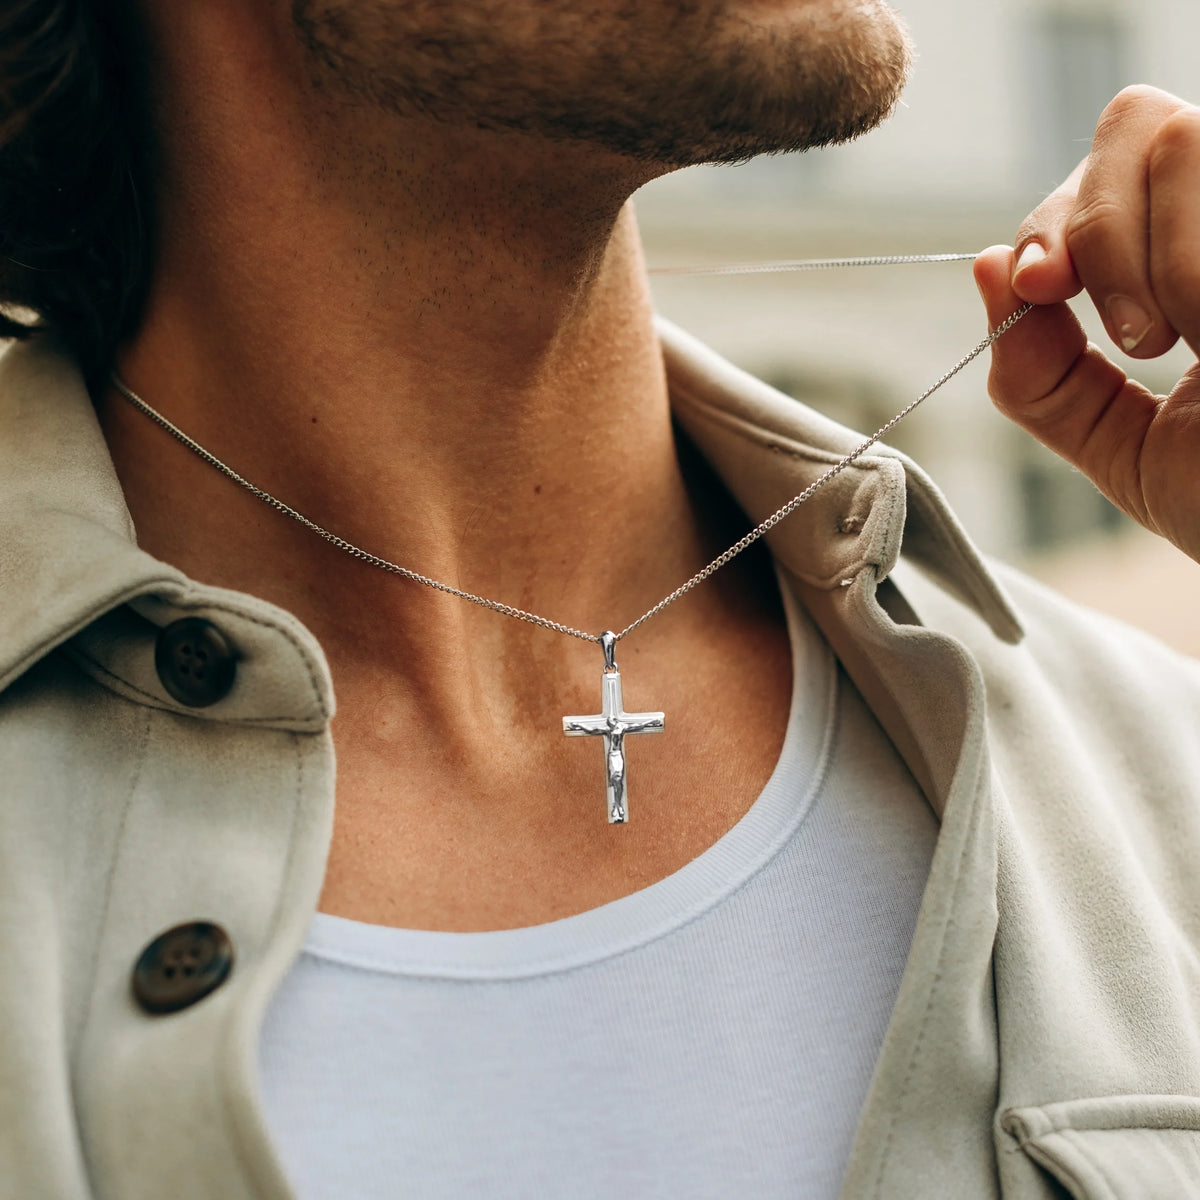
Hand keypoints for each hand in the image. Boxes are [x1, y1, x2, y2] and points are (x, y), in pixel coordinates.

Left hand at [974, 85, 1199, 563]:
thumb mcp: (1115, 443)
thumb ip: (1041, 373)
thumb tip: (986, 268)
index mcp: (1195, 254)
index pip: (1108, 160)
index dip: (1055, 217)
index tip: (1037, 288)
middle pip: (1136, 122)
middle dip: (1097, 232)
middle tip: (1130, 335)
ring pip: (1178, 136)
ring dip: (1159, 256)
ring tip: (1190, 341)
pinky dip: (1193, 264)